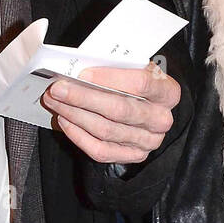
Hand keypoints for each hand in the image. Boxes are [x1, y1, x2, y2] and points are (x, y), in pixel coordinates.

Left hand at [42, 61, 179, 164]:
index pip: (141, 83)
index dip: (110, 78)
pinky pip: (101, 150)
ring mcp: (148, 141)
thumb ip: (114, 66)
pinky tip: (65, 120)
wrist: (148, 105)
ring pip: (106, 130)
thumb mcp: (134, 67)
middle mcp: (161, 119)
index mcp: (168, 92)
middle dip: (83, 98)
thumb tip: (79, 68)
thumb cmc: (136, 81)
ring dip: (75, 115)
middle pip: (119, 110)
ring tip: (56, 101)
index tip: (83, 73)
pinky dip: (78, 136)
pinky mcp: (132, 156)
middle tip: (58, 88)